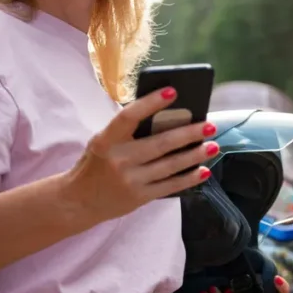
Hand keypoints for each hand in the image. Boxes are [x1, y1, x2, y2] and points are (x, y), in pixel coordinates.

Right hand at [65, 87, 217, 223]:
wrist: (79, 201)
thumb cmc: (96, 164)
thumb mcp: (103, 143)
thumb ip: (126, 131)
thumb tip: (166, 115)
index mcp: (107, 140)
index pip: (130, 116)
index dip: (151, 103)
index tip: (173, 92)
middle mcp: (119, 160)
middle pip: (160, 143)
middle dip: (189, 133)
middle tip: (209, 125)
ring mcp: (130, 181)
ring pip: (170, 165)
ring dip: (195, 155)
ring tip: (213, 145)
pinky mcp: (139, 197)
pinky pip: (170, 186)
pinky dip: (189, 178)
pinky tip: (203, 170)